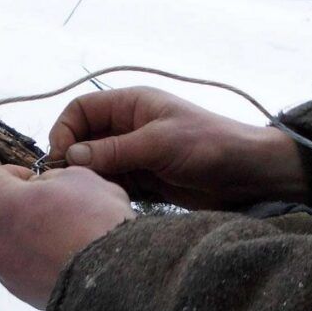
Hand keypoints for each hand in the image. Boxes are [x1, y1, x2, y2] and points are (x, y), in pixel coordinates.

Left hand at [0, 166, 135, 308]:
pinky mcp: (19, 292)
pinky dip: (18, 261)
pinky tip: (44, 258)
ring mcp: (4, 269)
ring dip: (2, 237)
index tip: (30, 179)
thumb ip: (54, 177)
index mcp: (6, 204)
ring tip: (33, 235)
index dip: (9, 174)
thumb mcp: (82, 179)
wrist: (113, 278)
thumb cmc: (99, 223)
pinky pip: (6, 271)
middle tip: (27, 206)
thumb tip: (43, 184)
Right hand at [48, 86, 306, 208]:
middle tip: (70, 185)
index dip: (65, 130)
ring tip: (88, 198)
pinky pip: (114, 186)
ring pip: (97, 167)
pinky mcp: (146, 181)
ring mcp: (136, 155)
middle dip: (74, 161)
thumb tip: (70, 157)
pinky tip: (105, 205)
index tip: (62, 158)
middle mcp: (129, 127)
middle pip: (84, 140)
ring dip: (90, 181)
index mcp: (131, 105)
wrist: (249, 174)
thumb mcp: (158, 143)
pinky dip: (106, 194)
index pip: (81, 110)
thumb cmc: (209, 145)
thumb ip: (113, 151)